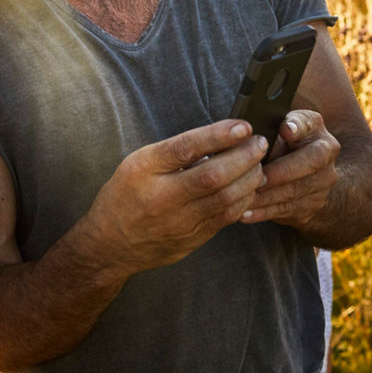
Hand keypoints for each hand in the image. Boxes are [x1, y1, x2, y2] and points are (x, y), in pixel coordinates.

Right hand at [80, 120, 267, 274]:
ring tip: (259, 163)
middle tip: (260, 143)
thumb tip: (218, 139)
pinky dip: (243, 199)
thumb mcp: (139, 163)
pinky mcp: (192, 240)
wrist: (110, 246)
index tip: (243, 126)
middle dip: (244, 157)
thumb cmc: (125, 196)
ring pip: (226, 199)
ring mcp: (179, 223)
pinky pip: (225, 218)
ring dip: (249, 179)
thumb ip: (174, 153)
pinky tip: (250, 186)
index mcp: (145, 170)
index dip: (218, 136)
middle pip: (213, 176)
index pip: (186, 148)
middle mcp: (162, 197)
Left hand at [240, 109, 339, 225]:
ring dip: (266, 196)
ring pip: (295, 190)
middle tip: (254, 179)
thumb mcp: (275, 130)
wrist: (306, 176)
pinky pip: (287, 210)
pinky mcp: (313, 205)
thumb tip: (248, 137)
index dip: (298, 127)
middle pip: (310, 162)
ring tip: (242, 198)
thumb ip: (267, 129)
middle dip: (279, 172)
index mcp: (314, 128)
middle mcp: (326, 152)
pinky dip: (264, 212)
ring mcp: (323, 181)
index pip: (308, 124)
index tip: (285, 130)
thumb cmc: (280, 146)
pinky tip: (245, 213)